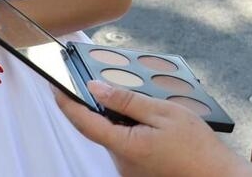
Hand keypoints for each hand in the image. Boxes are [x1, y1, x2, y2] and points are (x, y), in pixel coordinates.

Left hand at [54, 81, 251, 176]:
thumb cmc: (196, 147)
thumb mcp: (164, 113)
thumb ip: (128, 101)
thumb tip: (97, 89)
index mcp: (126, 146)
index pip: (85, 123)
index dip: (67, 104)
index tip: (55, 86)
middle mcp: (122, 163)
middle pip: (100, 129)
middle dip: (101, 106)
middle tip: (106, 84)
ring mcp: (129, 171)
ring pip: (114, 137)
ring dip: (119, 119)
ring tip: (146, 109)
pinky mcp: (136, 173)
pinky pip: (125, 146)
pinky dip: (129, 131)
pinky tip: (151, 125)